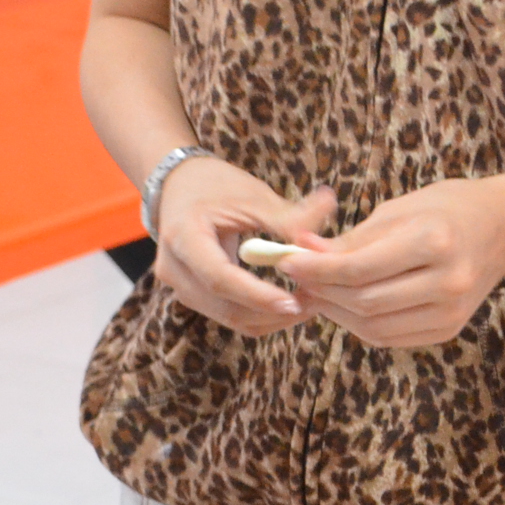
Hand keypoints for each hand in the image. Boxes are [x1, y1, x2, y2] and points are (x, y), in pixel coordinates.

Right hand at [152, 160, 335, 336]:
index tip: (295, 301)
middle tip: (315, 302)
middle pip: (225, 307)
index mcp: (183, 237)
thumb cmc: (216, 186)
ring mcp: (179, 288)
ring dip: (270, 318)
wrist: (179, 188)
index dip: (257, 295)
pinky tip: (288, 304)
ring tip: (308, 303)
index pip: (219, 278)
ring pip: (229, 318)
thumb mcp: (251, 195)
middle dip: (272, 312)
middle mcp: (174, 270)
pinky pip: (229, 316)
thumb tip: (331, 206)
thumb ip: (287, 214)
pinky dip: (260, 315)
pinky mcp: (193, 296)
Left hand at [272, 176, 504, 348]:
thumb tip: (300, 251)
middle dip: (321, 292)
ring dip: (336, 312)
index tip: (286, 262)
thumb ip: (350, 239)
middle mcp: (447, 281)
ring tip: (316, 292)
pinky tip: (345, 305)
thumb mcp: (396, 211)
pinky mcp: (448, 330)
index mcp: (434, 241)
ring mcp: (450, 312)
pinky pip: (389, 336)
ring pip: (373, 327)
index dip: (316, 269)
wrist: (500, 228)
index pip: (359, 268)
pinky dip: (359, 324)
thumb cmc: (443, 210)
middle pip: (364, 302)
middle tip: (296, 278)